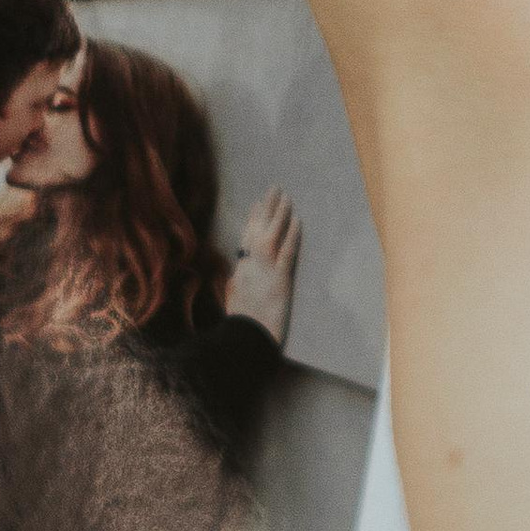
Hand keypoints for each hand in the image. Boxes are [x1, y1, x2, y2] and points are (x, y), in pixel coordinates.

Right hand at [224, 188, 301, 340]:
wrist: (244, 341)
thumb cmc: (240, 326)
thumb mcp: (231, 300)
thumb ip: (235, 283)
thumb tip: (237, 271)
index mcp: (239, 271)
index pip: (245, 238)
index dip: (252, 220)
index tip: (257, 203)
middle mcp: (250, 266)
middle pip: (258, 231)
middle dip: (266, 209)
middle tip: (274, 189)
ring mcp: (265, 272)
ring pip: (272, 236)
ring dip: (279, 215)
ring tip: (286, 197)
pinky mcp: (280, 281)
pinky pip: (287, 254)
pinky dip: (292, 236)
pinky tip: (297, 221)